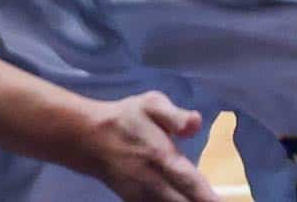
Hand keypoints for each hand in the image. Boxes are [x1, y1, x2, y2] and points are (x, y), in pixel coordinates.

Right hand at [74, 92, 218, 201]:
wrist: (88, 138)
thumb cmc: (126, 118)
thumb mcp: (151, 104)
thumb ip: (175, 116)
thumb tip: (196, 122)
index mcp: (162, 157)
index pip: (190, 182)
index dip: (207, 197)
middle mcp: (153, 182)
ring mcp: (142, 195)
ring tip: (203, 201)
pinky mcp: (135, 201)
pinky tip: (184, 201)